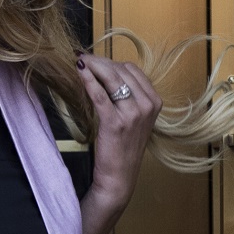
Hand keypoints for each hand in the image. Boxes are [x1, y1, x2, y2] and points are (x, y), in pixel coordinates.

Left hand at [76, 53, 162, 203]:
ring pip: (111, 79)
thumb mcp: (133, 118)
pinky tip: (79, 72)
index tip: (95, 60)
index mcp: (154, 101)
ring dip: (93, 67)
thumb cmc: (123, 146)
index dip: (111, 62)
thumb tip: (104, 73)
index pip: (132, 70)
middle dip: (99, 62)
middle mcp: (147, 105)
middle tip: (82, 58)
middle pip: (121, 71)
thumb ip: (127, 96)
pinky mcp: (115, 123)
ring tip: (79, 61)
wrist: (120, 176)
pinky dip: (88, 80)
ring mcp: (133, 114)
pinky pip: (99, 95)